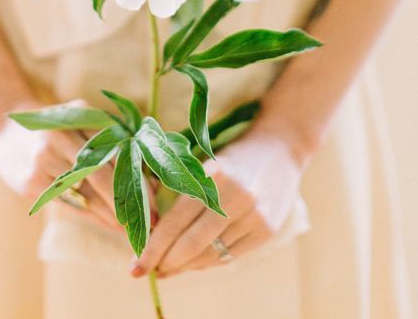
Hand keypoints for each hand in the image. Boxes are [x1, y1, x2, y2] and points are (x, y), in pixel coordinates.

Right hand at [0, 95, 158, 234]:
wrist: (6, 130)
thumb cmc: (56, 127)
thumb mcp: (81, 119)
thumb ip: (111, 138)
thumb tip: (147, 173)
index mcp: (79, 114)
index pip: (116, 149)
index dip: (138, 175)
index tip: (157, 196)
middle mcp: (60, 136)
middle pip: (102, 173)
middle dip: (129, 200)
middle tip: (150, 220)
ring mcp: (43, 160)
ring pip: (86, 193)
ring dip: (112, 214)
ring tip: (133, 228)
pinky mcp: (31, 182)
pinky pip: (68, 203)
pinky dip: (91, 215)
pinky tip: (108, 223)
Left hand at [130, 128, 305, 278]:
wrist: (282, 147)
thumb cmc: (234, 154)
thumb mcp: (206, 163)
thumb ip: (182, 190)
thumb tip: (153, 229)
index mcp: (214, 175)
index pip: (176, 220)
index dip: (154, 246)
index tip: (135, 265)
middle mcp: (236, 197)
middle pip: (191, 243)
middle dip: (165, 262)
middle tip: (146, 271)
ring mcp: (254, 216)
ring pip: (210, 255)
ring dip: (185, 266)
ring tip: (167, 268)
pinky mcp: (267, 230)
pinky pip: (230, 256)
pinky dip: (208, 262)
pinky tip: (194, 262)